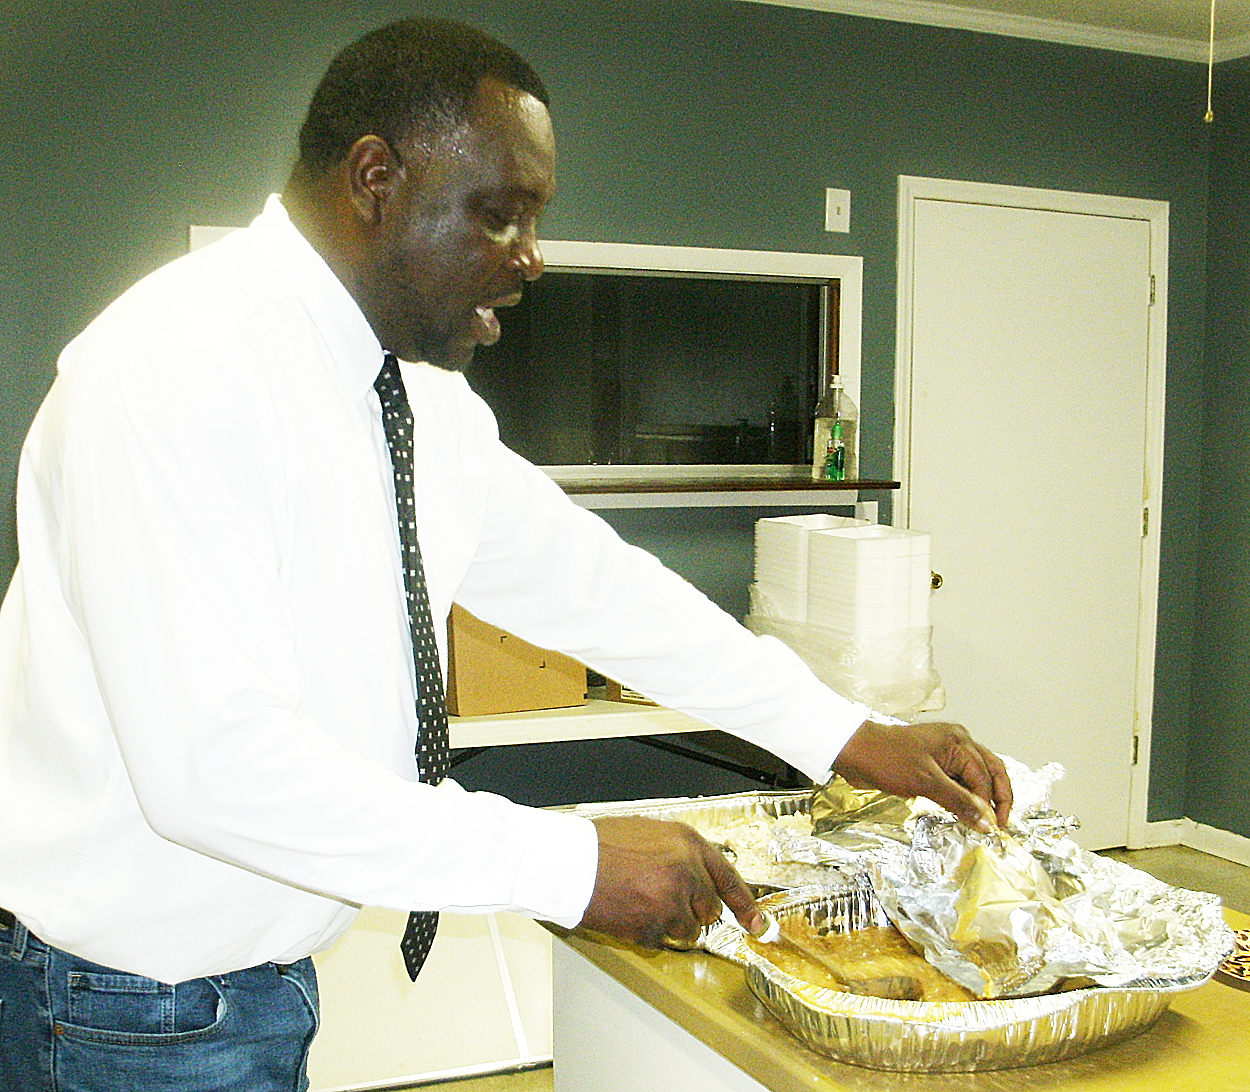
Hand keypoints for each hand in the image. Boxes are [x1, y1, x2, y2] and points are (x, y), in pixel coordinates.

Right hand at [580, 816, 762, 947]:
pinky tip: (629, 912)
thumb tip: (695, 877)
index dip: (746, 904)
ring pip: (687, 929)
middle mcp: (687, 870)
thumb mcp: (649, 834)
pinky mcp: (655, 925)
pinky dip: (647, 933)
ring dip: (668, 923)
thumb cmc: (600, 845)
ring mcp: (672, 900)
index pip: (728, 877)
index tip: (758, 924)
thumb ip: (679, 855)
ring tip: (639, 902)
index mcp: (687, 843)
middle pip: (710, 909)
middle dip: (690, 910)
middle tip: (660, 899)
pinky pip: (662, 940)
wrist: (570, 863)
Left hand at [832, 719, 1011, 830]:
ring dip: (980, 798)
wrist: (854, 752)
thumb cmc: (886, 759)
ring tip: (984, 822)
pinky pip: (957, 779)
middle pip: (989, 772)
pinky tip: (964, 812)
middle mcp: (956, 743)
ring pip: (974, 777)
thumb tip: (987, 823)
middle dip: (997, 798)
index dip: (991, 804)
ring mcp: (944, 752)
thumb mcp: (926, 783)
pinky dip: (963, 796)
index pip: (985, 777)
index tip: (993, 829)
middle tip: (1000, 825)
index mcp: (959, 742)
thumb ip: (960, 802)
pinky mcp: (932, 762)